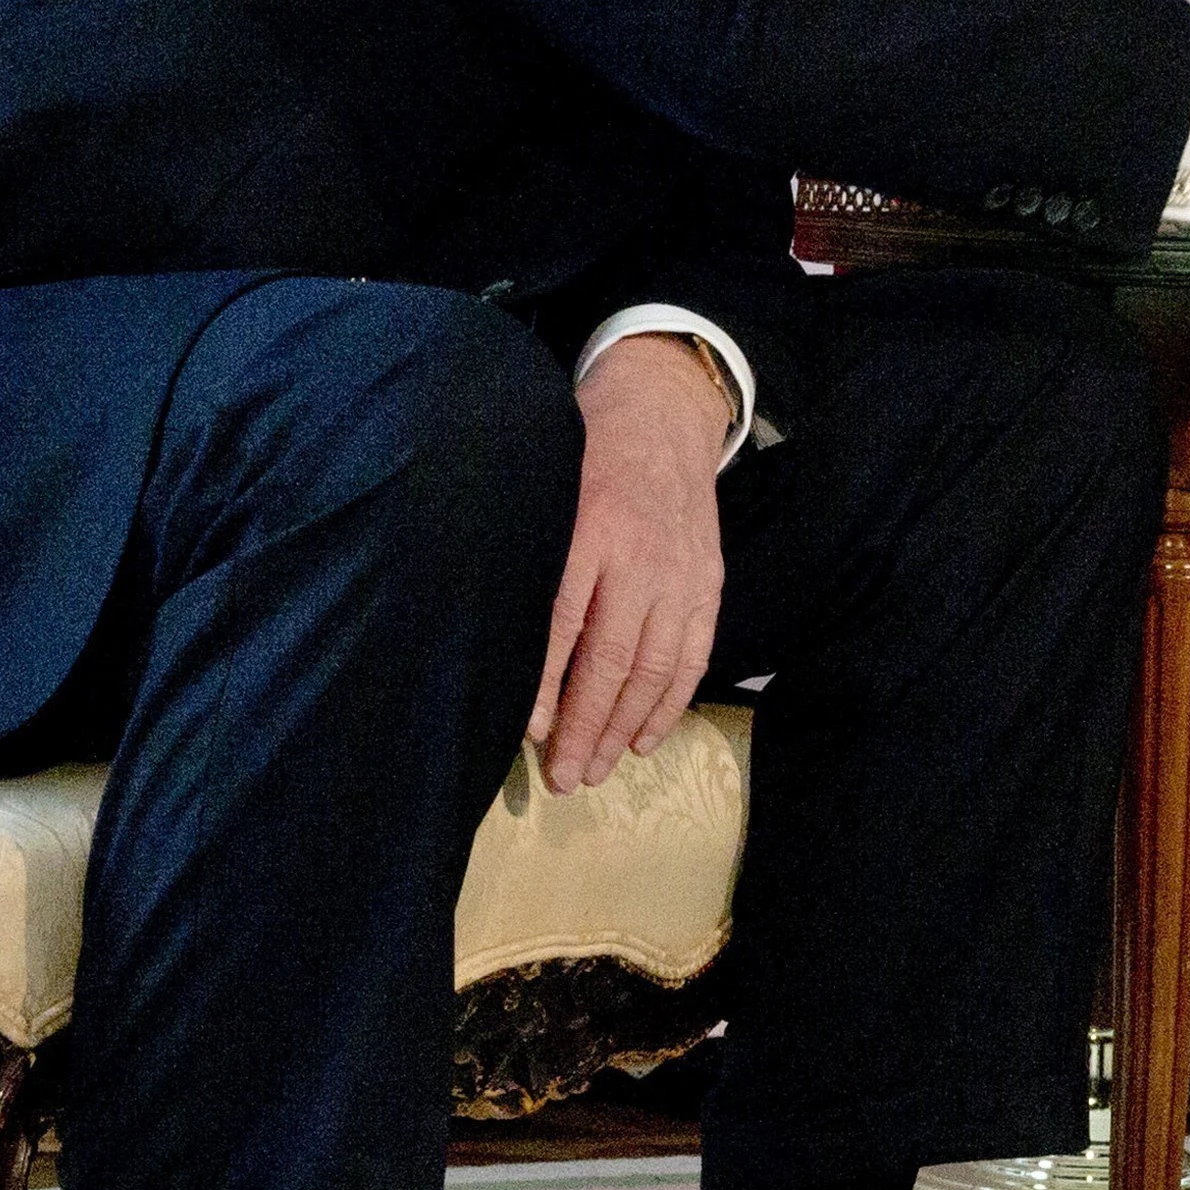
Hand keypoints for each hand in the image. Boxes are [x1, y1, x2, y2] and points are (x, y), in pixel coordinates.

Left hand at [530, 334, 729, 792]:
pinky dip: (668, 704)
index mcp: (591, 527)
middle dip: (584, 725)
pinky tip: (642, 739)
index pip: (564, 620)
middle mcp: (641, 557)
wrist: (664, 412)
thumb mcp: (542, 482)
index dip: (546, 681)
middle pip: (611, 658)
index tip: (528, 731)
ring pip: (653, 667)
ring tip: (594, 770)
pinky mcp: (707, 585)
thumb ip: (522, 548)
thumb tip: (481, 630)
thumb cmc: (583, 449)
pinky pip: (692, 656)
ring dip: (622, 728)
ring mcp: (681, 574)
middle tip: (561, 777)